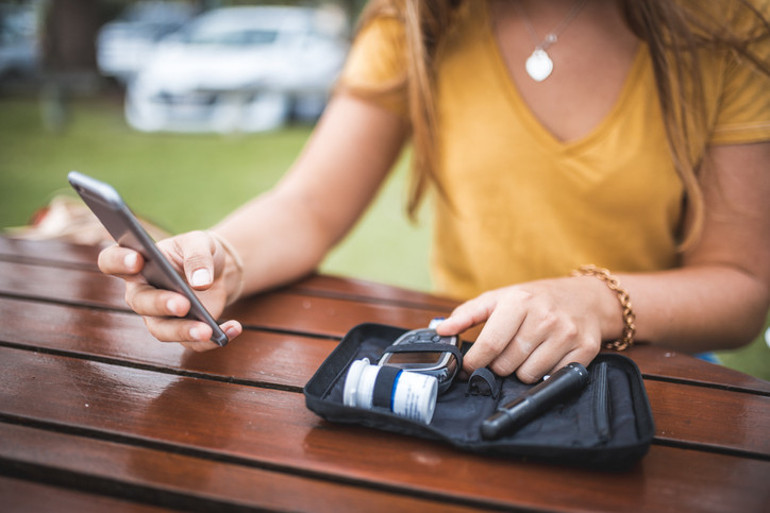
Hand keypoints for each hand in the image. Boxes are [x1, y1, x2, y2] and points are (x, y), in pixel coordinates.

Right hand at [97, 230, 242, 350]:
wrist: (218, 270)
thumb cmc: (198, 252)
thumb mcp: (201, 243)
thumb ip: (198, 256)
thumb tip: (200, 282)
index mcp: (137, 262)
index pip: (111, 261)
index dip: (118, 261)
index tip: (137, 260)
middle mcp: (142, 292)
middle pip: (140, 302)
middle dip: (160, 304)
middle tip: (182, 304)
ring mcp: (159, 316)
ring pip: (162, 330)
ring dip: (184, 332)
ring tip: (208, 331)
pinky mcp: (181, 332)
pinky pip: (192, 343)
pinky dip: (214, 340)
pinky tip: (234, 328)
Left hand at [435, 277, 606, 382]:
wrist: (585, 298)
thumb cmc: (536, 300)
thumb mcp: (500, 298)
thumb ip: (467, 314)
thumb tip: (442, 329)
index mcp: (519, 302)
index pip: (489, 345)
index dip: (474, 362)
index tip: (468, 367)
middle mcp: (544, 317)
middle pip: (507, 364)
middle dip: (498, 366)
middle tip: (503, 356)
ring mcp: (566, 334)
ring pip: (528, 375)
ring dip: (521, 371)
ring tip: (526, 353)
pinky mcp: (585, 349)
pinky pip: (552, 378)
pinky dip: (545, 374)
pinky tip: (546, 357)